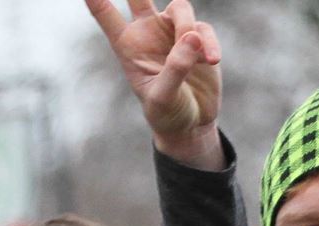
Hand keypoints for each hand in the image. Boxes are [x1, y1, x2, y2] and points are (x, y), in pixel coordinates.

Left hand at [84, 0, 223, 169]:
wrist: (191, 122)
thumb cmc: (167, 112)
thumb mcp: (163, 97)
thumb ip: (175, 68)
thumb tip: (192, 38)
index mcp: (127, 46)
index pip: (107, 16)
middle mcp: (147, 33)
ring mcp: (173, 33)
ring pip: (180, 9)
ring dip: (189, 28)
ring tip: (199, 56)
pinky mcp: (198, 38)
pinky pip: (204, 30)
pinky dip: (209, 44)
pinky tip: (211, 61)